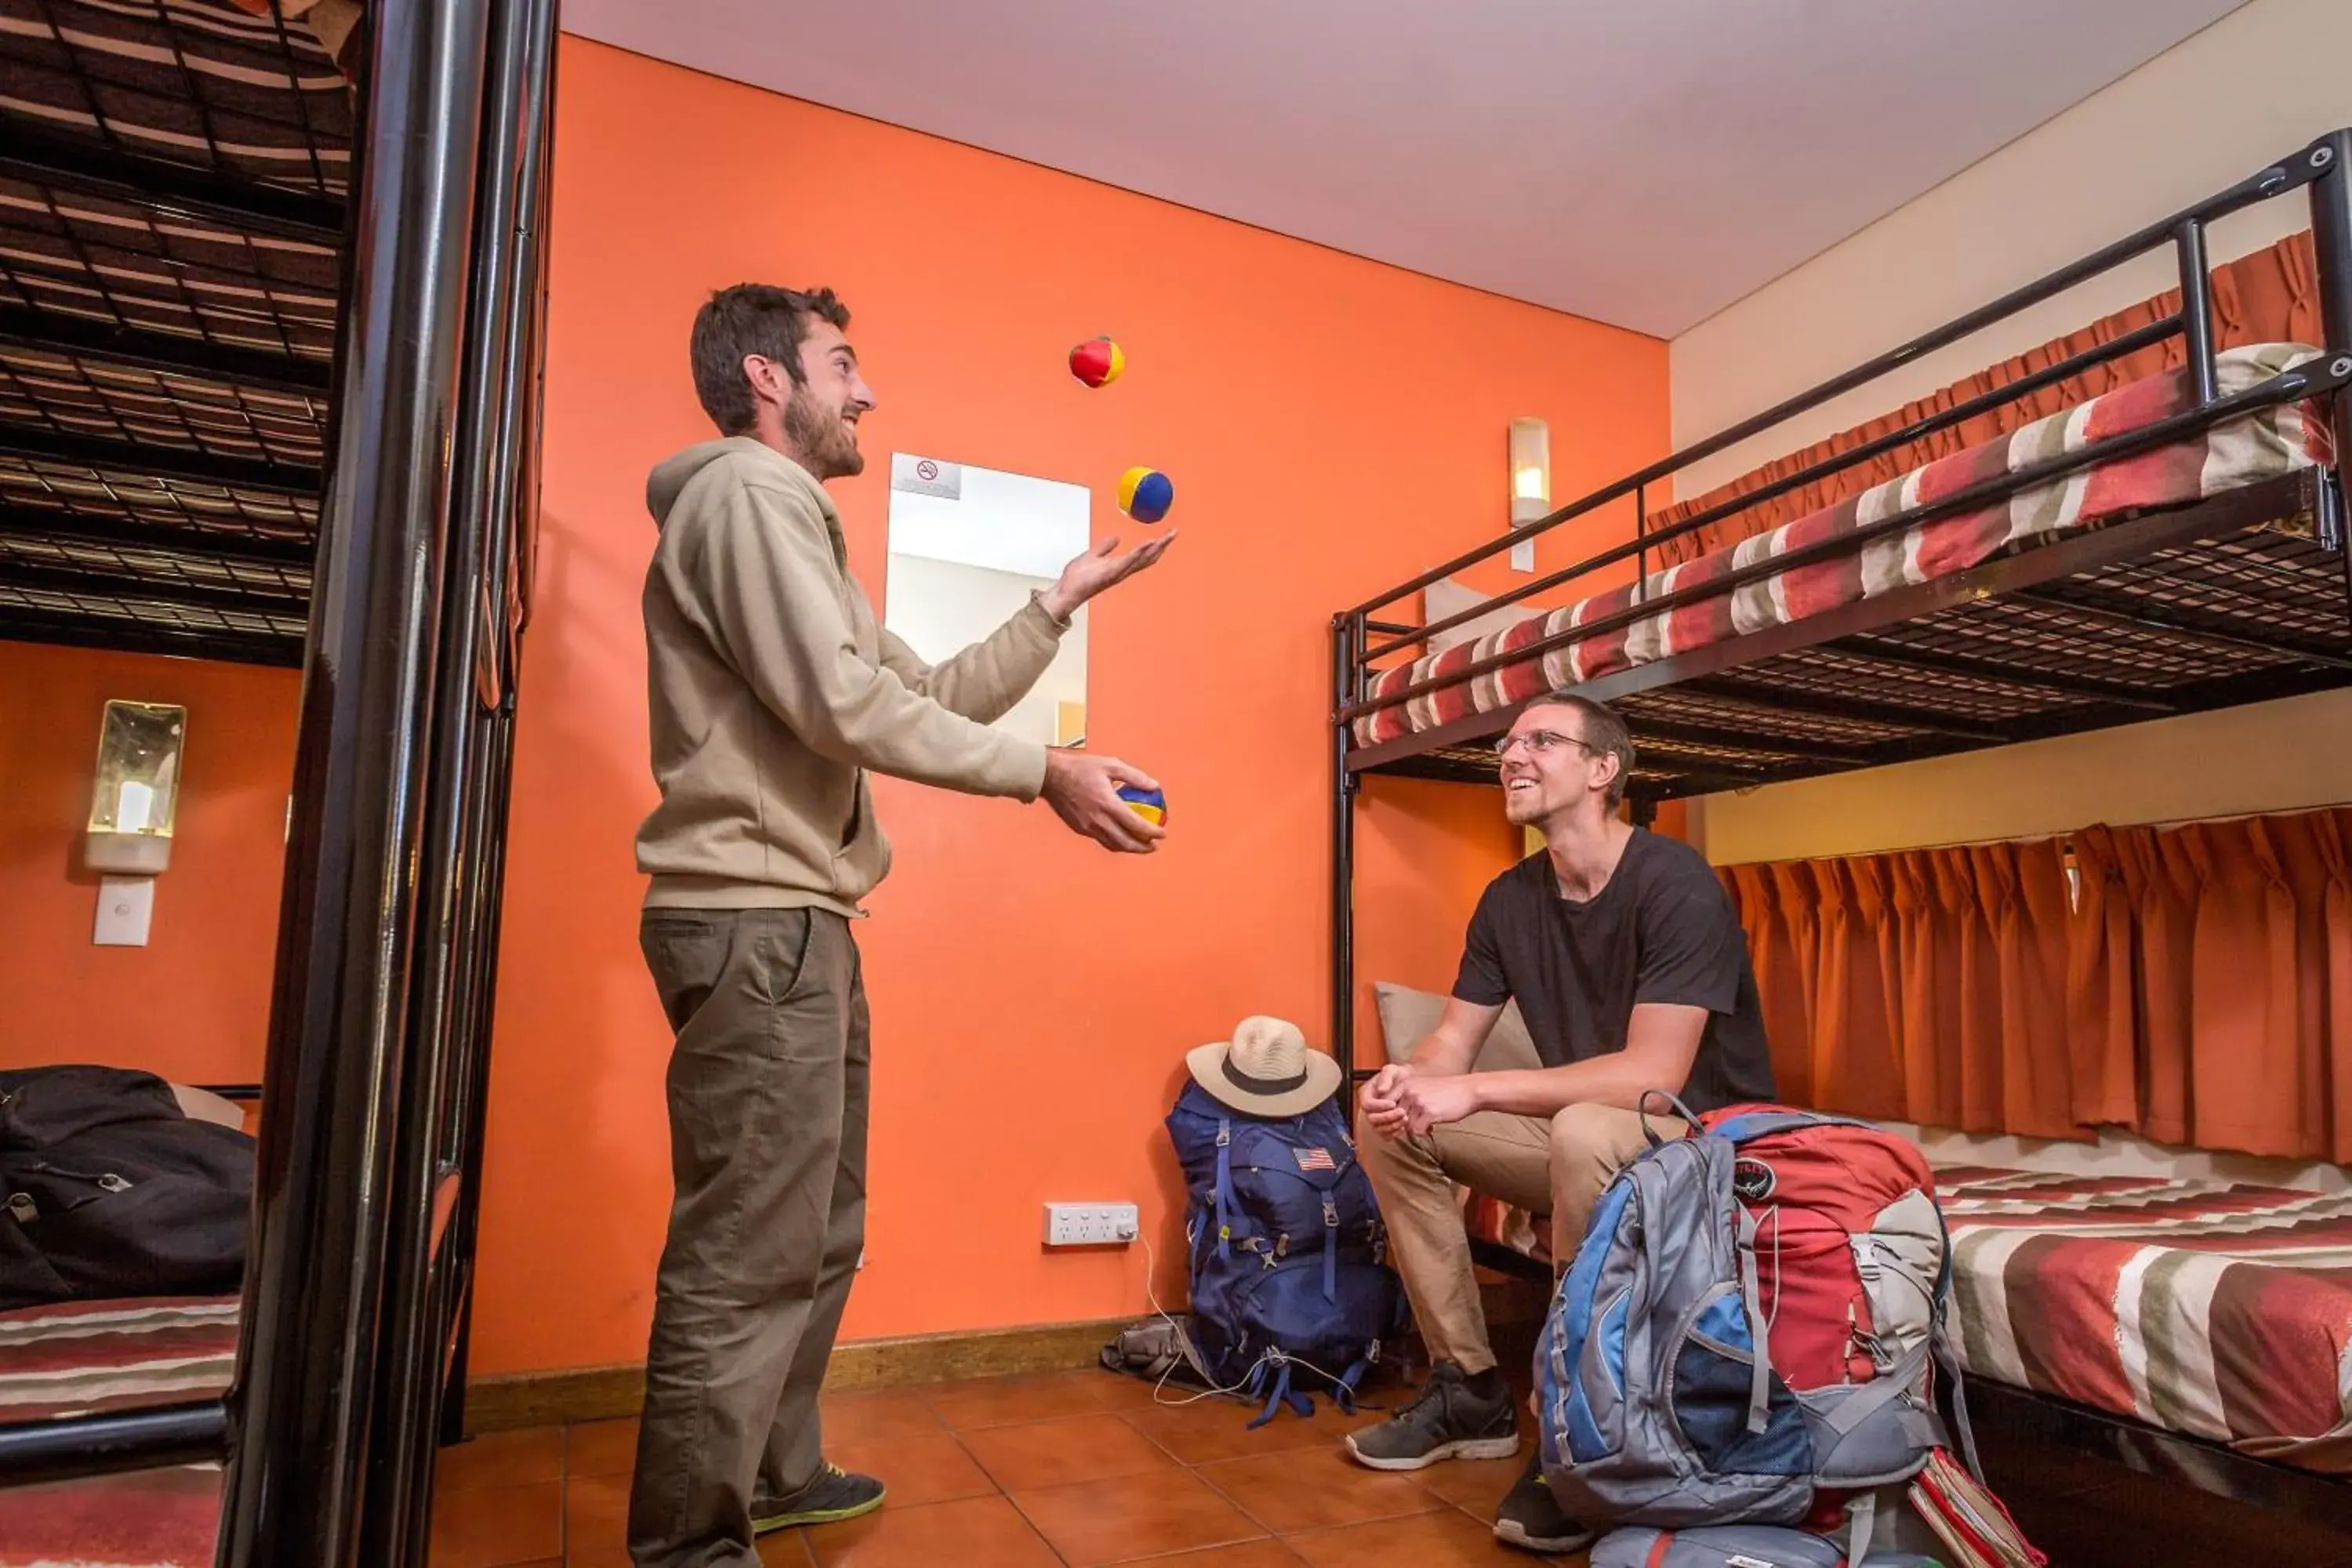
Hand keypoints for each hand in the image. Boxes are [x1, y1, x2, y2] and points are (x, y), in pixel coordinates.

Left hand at [1038, 530, 1176, 619]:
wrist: (1065, 591)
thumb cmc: (1077, 577)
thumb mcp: (1092, 556)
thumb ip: (1105, 547)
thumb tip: (1116, 538)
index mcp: (1119, 565)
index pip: (1143, 554)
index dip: (1156, 545)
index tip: (1168, 534)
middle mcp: (1122, 570)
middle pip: (1148, 557)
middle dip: (1162, 545)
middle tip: (1174, 532)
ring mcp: (1117, 573)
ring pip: (1141, 559)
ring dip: (1155, 548)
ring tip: (1166, 537)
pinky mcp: (1109, 574)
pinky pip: (1127, 562)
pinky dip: (1138, 553)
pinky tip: (1147, 544)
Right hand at [1040, 750, 1164, 853]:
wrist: (1050, 777)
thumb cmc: (1081, 768)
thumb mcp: (1111, 765)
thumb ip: (1134, 776)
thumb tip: (1154, 786)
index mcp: (1108, 804)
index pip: (1136, 824)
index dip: (1152, 832)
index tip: (1163, 833)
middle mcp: (1098, 820)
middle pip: (1125, 842)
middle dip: (1143, 848)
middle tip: (1154, 846)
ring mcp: (1087, 827)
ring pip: (1113, 845)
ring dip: (1129, 848)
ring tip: (1141, 846)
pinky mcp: (1079, 829)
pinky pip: (1101, 840)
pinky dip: (1114, 842)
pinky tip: (1121, 837)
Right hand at [1360, 1063, 1415, 1138]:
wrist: (1410, 1083)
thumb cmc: (1399, 1076)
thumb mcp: (1392, 1070)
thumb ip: (1386, 1077)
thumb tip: (1381, 1090)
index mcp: (1367, 1094)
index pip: (1367, 1104)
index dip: (1378, 1106)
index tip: (1393, 1103)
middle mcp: (1369, 1108)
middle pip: (1372, 1119)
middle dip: (1387, 1117)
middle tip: (1402, 1112)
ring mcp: (1377, 1119)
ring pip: (1378, 1129)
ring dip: (1392, 1126)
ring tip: (1405, 1119)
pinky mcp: (1385, 1127)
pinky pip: (1386, 1136)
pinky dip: (1394, 1134)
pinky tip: (1403, 1127)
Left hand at [1392, 1072, 1480, 1135]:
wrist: (1469, 1090)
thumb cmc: (1446, 1092)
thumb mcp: (1421, 1087)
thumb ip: (1404, 1099)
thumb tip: (1390, 1119)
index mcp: (1404, 1083)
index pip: (1383, 1105)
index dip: (1387, 1117)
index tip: (1395, 1124)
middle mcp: (1408, 1090)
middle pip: (1392, 1117)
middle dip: (1400, 1126)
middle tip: (1412, 1127)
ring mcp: (1418, 1101)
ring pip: (1405, 1126)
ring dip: (1414, 1129)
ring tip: (1425, 1124)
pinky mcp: (1429, 1112)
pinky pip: (1417, 1131)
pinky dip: (1424, 1133)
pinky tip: (1432, 1127)